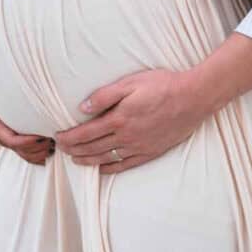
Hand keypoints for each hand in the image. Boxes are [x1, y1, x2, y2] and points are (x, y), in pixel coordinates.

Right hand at [0, 70, 53, 164]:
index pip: (10, 140)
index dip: (25, 142)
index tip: (41, 136)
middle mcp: (2, 133)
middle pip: (20, 150)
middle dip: (36, 149)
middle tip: (52, 139)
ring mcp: (11, 135)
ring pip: (25, 153)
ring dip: (40, 152)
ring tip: (53, 143)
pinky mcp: (20, 134)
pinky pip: (29, 152)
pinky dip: (41, 154)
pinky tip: (52, 150)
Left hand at [54, 69, 214, 173]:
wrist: (193, 98)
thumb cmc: (162, 86)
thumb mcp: (131, 83)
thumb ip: (104, 96)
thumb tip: (82, 108)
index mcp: (118, 119)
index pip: (85, 133)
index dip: (69, 137)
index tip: (58, 137)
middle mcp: (126, 137)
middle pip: (92, 148)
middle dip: (73, 150)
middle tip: (61, 149)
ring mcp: (138, 147)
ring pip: (106, 158)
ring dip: (87, 160)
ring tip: (75, 160)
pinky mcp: (150, 152)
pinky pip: (125, 165)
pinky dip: (110, 168)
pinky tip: (102, 169)